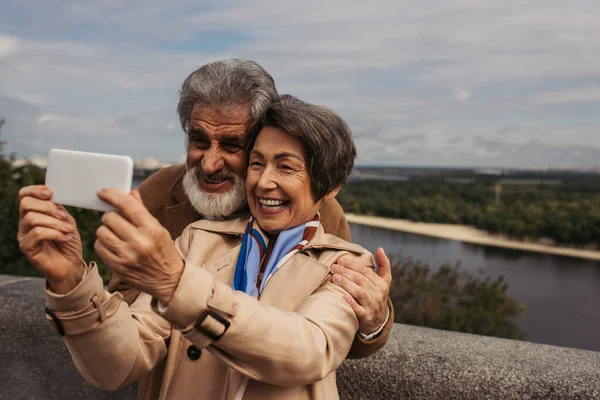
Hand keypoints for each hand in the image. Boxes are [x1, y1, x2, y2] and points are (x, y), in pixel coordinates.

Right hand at [17, 185, 83, 293]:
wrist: (71, 265)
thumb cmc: (68, 242)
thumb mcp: (67, 221)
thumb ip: (58, 209)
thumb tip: (53, 196)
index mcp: (34, 213)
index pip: (24, 195)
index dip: (35, 190)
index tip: (50, 193)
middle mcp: (25, 223)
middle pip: (26, 203)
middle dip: (48, 207)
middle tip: (64, 216)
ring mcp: (24, 235)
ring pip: (32, 218)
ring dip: (54, 222)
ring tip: (69, 230)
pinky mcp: (27, 248)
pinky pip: (37, 233)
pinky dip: (55, 233)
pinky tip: (66, 237)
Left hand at [94, 188, 183, 303]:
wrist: (168, 280)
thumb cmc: (163, 250)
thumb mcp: (158, 228)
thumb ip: (142, 210)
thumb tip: (130, 192)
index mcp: (151, 229)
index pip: (126, 204)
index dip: (112, 195)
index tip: (103, 192)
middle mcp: (139, 242)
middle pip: (110, 217)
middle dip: (111, 216)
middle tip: (118, 221)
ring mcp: (127, 256)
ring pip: (101, 232)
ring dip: (106, 230)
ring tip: (116, 234)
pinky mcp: (117, 267)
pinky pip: (99, 247)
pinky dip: (103, 243)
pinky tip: (113, 245)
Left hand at [331, 248, 391, 334]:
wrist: (379, 322)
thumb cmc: (377, 296)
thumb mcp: (384, 281)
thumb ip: (384, 265)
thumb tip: (380, 249)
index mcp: (382, 284)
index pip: (366, 271)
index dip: (353, 264)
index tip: (340, 260)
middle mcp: (378, 294)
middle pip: (361, 280)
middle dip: (346, 272)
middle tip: (333, 267)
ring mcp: (372, 306)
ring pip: (359, 292)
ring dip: (346, 284)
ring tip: (334, 278)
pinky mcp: (366, 317)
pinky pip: (358, 309)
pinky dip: (351, 302)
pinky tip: (342, 296)